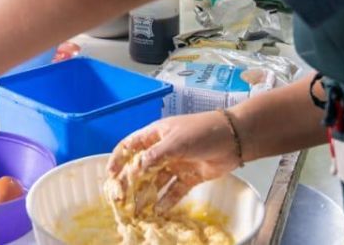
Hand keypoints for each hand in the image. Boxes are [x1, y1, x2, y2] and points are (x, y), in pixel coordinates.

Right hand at [107, 110, 241, 213]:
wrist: (233, 139)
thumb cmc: (202, 132)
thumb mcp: (176, 141)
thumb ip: (155, 155)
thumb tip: (135, 169)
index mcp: (156, 134)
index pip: (131, 146)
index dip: (118, 159)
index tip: (110, 175)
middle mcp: (163, 149)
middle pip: (141, 167)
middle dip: (131, 182)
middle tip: (122, 199)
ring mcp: (176, 163)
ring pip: (157, 181)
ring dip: (147, 194)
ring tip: (139, 210)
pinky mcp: (189, 176)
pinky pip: (174, 190)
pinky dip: (167, 200)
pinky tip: (159, 211)